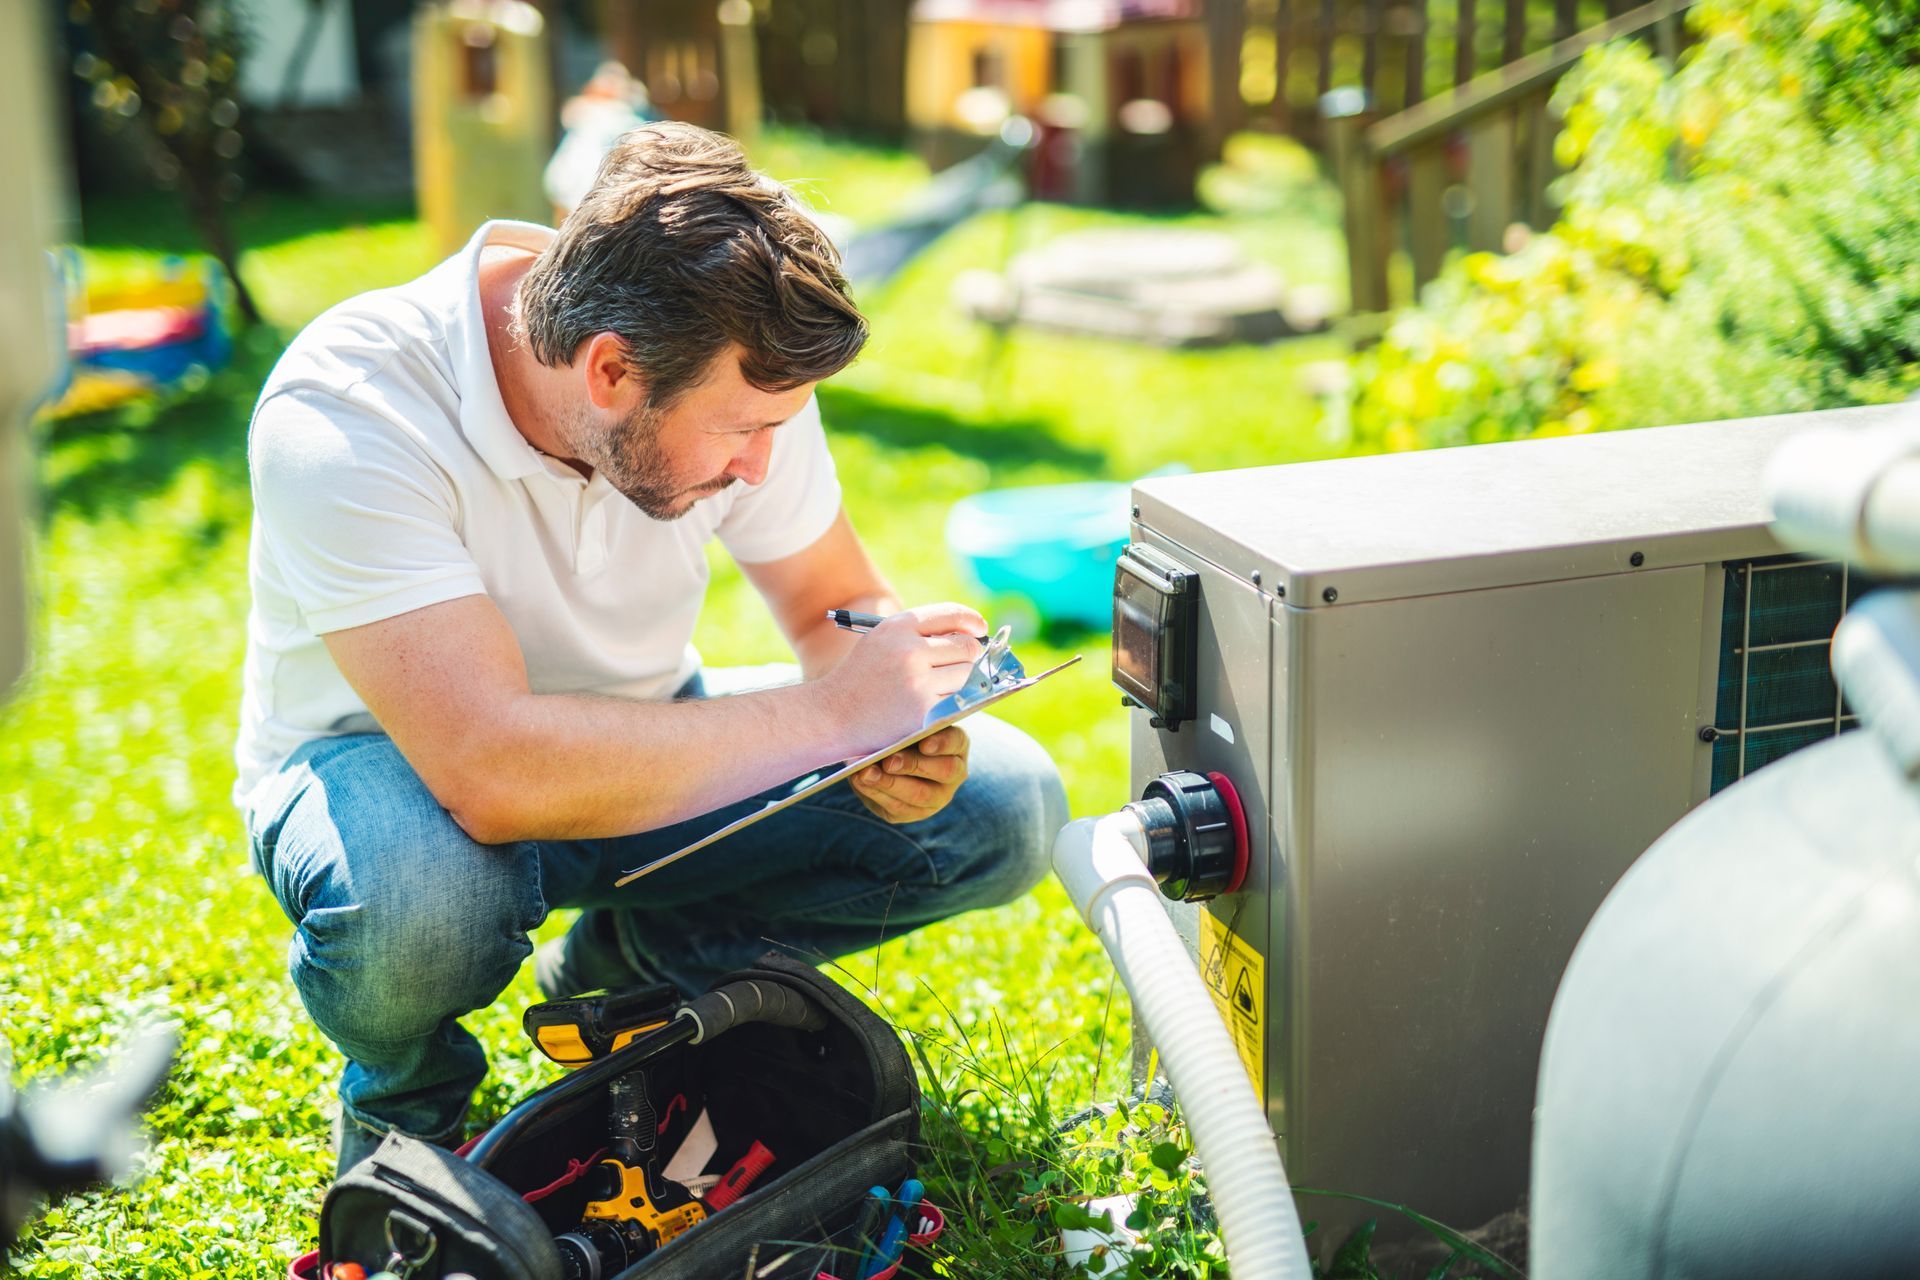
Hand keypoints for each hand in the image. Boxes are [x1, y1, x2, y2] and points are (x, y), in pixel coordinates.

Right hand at [814, 603, 986, 753]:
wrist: (831, 715)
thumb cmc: (860, 678)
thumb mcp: (881, 640)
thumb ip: (919, 632)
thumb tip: (971, 633)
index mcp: (898, 626)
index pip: (951, 614)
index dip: (971, 621)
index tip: (980, 628)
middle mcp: (910, 650)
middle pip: (966, 647)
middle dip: (970, 654)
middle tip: (963, 662)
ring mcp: (918, 682)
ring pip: (966, 675)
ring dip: (963, 680)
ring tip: (942, 685)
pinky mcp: (924, 712)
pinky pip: (957, 701)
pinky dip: (953, 702)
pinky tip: (937, 703)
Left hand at [850, 726, 969, 823]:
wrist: (890, 758)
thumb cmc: (901, 732)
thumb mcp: (907, 722)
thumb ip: (905, 720)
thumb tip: (886, 724)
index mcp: (957, 745)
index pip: (956, 741)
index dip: (942, 743)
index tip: (923, 743)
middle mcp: (954, 773)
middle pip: (943, 771)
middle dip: (913, 765)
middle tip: (888, 761)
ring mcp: (937, 797)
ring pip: (918, 795)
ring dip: (889, 783)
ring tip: (866, 773)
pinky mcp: (914, 812)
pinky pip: (898, 808)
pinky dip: (876, 793)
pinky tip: (859, 780)